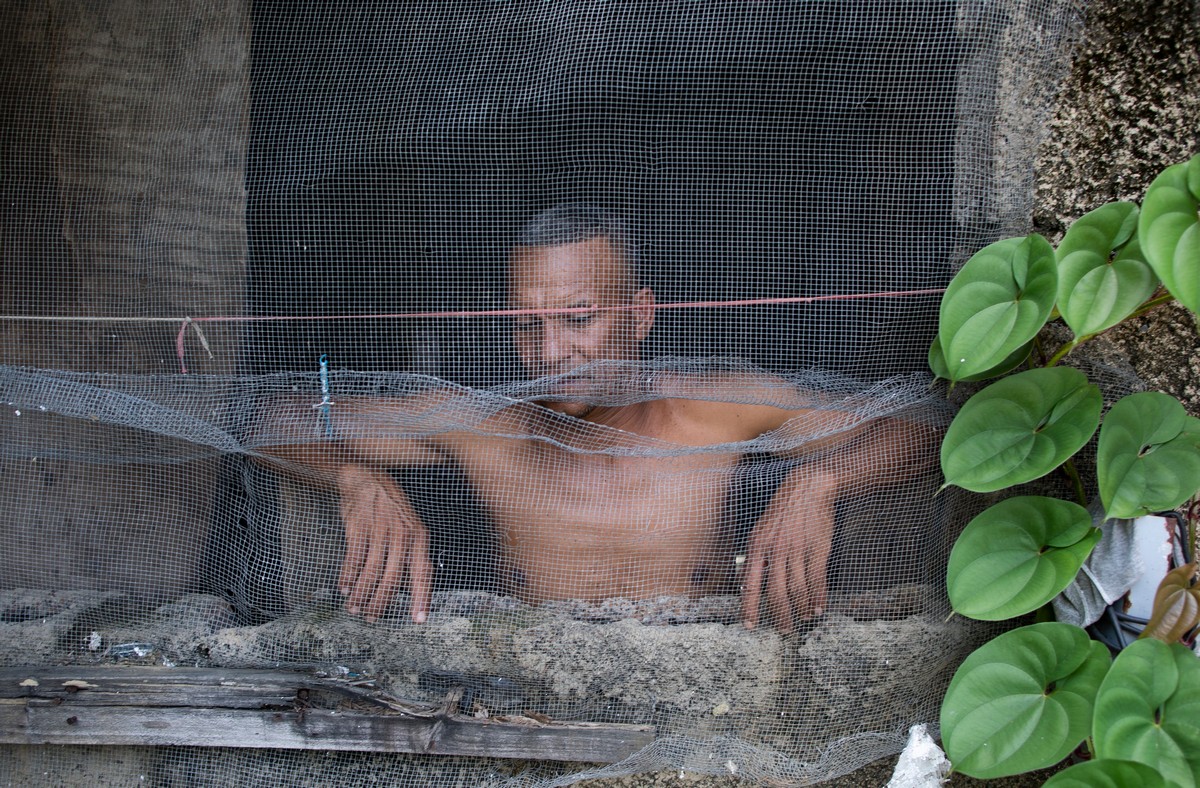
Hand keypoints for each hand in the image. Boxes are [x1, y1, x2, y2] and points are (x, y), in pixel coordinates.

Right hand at [336, 464, 431, 622]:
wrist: (367, 479)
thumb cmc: (391, 509)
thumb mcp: (410, 527)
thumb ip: (413, 554)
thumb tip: (413, 587)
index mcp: (419, 537)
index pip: (423, 573)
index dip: (421, 597)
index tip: (419, 619)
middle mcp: (402, 536)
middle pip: (393, 578)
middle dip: (382, 603)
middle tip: (372, 618)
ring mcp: (380, 532)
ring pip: (372, 572)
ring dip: (362, 594)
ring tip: (355, 608)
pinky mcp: (359, 528)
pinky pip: (354, 560)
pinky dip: (348, 577)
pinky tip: (345, 588)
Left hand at [741, 470, 837, 632]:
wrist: (808, 489)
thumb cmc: (782, 512)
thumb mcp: (760, 530)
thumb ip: (755, 555)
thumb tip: (749, 582)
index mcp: (757, 546)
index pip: (750, 584)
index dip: (749, 607)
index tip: (749, 625)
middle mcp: (776, 550)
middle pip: (775, 592)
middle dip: (779, 615)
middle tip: (783, 629)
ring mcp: (798, 551)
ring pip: (798, 590)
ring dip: (801, 609)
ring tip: (803, 618)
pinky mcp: (817, 550)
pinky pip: (817, 581)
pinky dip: (818, 598)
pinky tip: (818, 608)